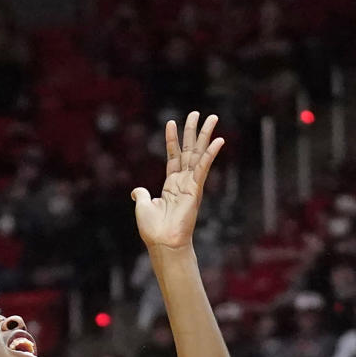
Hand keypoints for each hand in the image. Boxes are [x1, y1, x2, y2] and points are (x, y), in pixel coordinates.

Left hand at [131, 111, 222, 251]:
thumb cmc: (154, 229)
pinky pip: (203, 167)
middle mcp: (183, 181)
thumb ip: (142, 195)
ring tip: (211, 117)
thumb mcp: (144, 206)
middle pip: (189, 150)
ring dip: (204, 135)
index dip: (172, 139)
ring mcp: (191, 184)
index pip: (173, 156)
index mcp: (171, 184)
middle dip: (193, 131)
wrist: (162, 243)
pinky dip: (210, 154)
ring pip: (198, 154)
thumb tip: (137, 191)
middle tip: (198, 113)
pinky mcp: (196, 189)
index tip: (172, 121)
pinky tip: (218, 140)